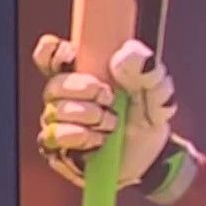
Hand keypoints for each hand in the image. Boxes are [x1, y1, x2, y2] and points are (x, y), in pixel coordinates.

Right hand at [33, 34, 188, 199]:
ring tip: (112, 123)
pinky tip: (99, 139)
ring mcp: (57, 123)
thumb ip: (145, 70)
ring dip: (86, 115)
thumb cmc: (146, 114)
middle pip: (53, 85)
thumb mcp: (156, 90)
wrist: (151, 154)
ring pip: (54, 112)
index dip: (51, 51)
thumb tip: (125, 54)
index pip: (50, 55)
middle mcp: (62, 96)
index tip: (70, 55)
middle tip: (109, 97)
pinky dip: (80, 136)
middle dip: (81, 89)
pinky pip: (54, 138)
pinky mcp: (57, 149)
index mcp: (80, 72)